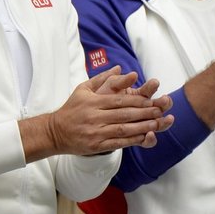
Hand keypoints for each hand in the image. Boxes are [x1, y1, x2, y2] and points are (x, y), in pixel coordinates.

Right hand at [49, 66, 174, 152]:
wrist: (55, 131)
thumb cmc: (72, 108)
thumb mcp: (83, 89)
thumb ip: (102, 78)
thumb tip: (119, 68)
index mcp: (93, 102)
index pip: (119, 100)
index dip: (137, 100)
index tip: (151, 100)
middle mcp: (95, 116)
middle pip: (124, 114)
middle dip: (144, 112)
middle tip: (159, 110)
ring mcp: (95, 132)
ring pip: (123, 129)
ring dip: (142, 127)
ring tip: (157, 124)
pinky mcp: (96, 145)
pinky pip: (117, 143)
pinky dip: (132, 140)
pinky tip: (144, 137)